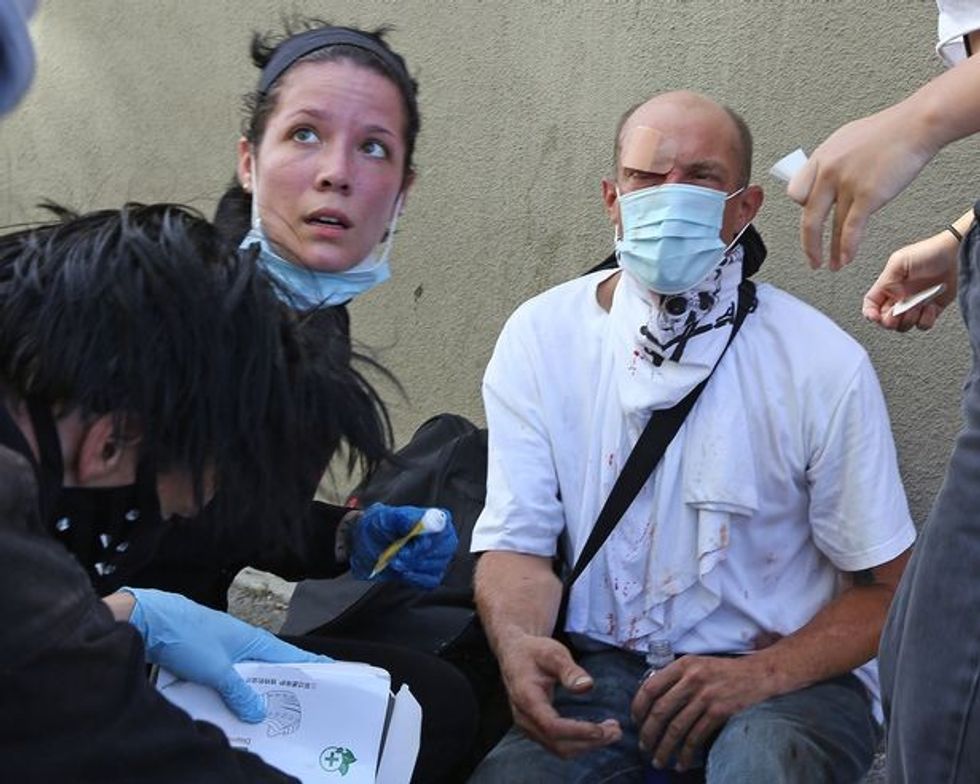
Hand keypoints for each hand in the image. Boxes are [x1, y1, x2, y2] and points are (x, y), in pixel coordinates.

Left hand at [122, 588, 329, 722]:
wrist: (151, 620)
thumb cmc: (187, 635)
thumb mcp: (217, 670)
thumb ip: (239, 692)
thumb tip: (258, 712)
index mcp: (254, 641)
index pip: (290, 656)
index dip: (310, 665)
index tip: (330, 673)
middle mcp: (243, 644)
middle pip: (269, 669)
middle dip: (282, 687)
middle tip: (299, 707)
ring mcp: (224, 650)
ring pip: (246, 676)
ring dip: (253, 693)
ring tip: (265, 715)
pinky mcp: (207, 657)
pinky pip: (228, 679)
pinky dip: (233, 693)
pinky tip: (231, 709)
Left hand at [349, 503, 458, 588]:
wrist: (369, 544)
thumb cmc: (379, 526)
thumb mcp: (384, 518)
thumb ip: (402, 518)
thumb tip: (421, 522)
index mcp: (436, 517)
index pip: (440, 531)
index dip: (423, 542)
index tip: (403, 549)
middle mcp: (444, 537)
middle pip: (440, 551)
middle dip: (414, 557)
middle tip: (394, 559)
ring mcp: (441, 556)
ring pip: (433, 567)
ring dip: (410, 567)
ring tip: (394, 562)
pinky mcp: (434, 573)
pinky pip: (429, 581)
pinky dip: (413, 579)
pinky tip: (402, 572)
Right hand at [497, 633, 620, 757]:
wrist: (515, 653)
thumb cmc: (534, 651)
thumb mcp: (553, 653)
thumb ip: (569, 670)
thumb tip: (588, 686)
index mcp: (526, 698)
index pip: (552, 726)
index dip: (578, 731)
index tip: (602, 729)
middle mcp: (524, 718)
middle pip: (558, 744)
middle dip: (589, 742)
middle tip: (616, 732)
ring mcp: (528, 726)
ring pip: (559, 748)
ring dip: (587, 745)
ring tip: (612, 732)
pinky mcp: (535, 729)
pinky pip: (558, 744)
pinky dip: (579, 742)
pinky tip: (596, 732)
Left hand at [631, 654, 775, 770]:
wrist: (756, 674)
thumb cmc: (722, 670)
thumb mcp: (696, 664)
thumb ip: (675, 676)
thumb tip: (651, 697)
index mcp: (682, 665)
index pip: (650, 687)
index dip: (638, 707)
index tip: (635, 721)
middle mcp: (691, 679)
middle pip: (660, 711)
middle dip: (648, 733)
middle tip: (643, 747)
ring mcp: (705, 696)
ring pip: (676, 727)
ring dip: (664, 748)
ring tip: (658, 760)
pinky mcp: (719, 712)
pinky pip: (696, 736)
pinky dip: (686, 752)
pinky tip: (681, 761)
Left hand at [788, 103, 938, 269]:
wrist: (917, 125)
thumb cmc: (889, 131)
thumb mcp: (847, 140)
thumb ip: (833, 163)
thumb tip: (826, 181)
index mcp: (821, 158)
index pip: (796, 192)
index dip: (803, 208)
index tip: (811, 220)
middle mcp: (828, 171)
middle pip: (808, 216)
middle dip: (809, 243)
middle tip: (812, 259)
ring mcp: (846, 184)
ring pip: (830, 227)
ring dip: (831, 252)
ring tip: (832, 266)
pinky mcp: (867, 194)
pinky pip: (851, 229)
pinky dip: (848, 247)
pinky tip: (847, 258)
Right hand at [862, 230, 958, 330]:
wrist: (957, 254)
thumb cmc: (930, 252)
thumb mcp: (899, 262)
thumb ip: (886, 282)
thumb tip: (887, 298)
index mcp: (889, 285)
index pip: (871, 303)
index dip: (869, 312)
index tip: (874, 317)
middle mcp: (901, 296)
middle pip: (885, 319)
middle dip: (890, 320)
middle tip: (898, 312)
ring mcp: (916, 304)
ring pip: (903, 325)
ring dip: (908, 320)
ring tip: (917, 306)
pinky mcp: (932, 310)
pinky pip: (922, 325)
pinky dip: (925, 320)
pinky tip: (929, 307)